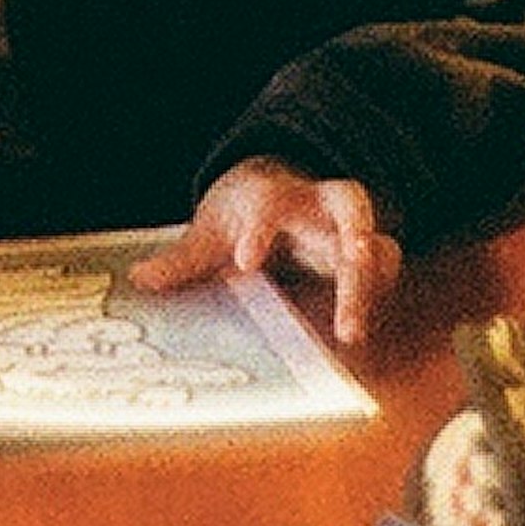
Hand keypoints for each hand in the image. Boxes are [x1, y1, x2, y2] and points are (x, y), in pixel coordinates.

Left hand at [129, 162, 399, 353]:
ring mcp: (346, 233)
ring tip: (352, 329)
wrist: (274, 192)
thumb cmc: (242, 215)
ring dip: (370, 279)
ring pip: (376, 239)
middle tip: (354, 260)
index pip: (269, 205)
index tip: (245, 262)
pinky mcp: (365, 259)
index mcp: (274, 196)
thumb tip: (140, 279)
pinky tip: (358, 333)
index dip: (259, 231)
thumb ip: (182, 259)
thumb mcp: (210, 232)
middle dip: (354, 230)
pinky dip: (377, 299)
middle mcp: (318, 207)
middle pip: (348, 202)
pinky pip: (384, 272)